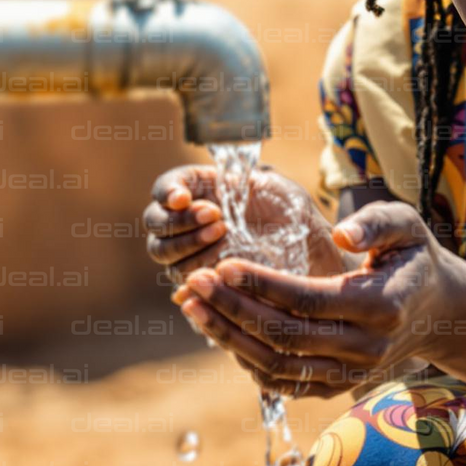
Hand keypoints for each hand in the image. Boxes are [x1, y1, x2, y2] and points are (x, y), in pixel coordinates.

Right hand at [142, 163, 349, 282]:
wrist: (308, 246)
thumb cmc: (286, 208)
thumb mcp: (266, 183)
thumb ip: (234, 181)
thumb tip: (195, 192)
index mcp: (196, 190)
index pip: (164, 189)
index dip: (167, 192)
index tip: (183, 198)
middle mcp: (183, 222)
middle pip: (156, 223)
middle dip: (182, 221)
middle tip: (217, 219)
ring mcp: (188, 253)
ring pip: (165, 253)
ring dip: (190, 245)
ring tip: (224, 238)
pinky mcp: (199, 282)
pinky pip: (183, 283)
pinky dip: (194, 277)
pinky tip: (214, 272)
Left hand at [173, 200, 465, 397]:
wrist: (437, 312)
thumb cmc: (412, 258)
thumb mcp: (407, 226)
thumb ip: (375, 223)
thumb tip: (341, 233)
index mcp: (381, 305)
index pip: (310, 300)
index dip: (262, 285)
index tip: (223, 265)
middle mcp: (366, 348)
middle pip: (285, 336)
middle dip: (233, 309)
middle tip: (195, 280)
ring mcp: (351, 374)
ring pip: (277, 366)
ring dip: (227, 338)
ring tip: (192, 305)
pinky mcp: (336, 387)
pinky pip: (283, 383)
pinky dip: (246, 360)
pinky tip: (219, 329)